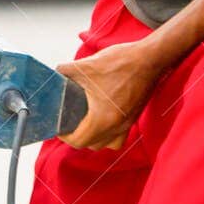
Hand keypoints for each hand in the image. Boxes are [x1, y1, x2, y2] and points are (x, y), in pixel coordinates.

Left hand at [56, 39, 170, 149]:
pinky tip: (103, 118)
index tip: (59, 126)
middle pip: (91, 145)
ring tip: (85, 123)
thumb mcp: (86, 65)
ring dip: (94, 138)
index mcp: (102, 120)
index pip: (78, 141)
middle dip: (77, 137)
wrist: (150, 58)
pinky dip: (109, 133)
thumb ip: (65, 71)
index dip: (65, 137)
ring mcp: (127, 124)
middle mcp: (116, 127)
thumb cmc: (120, 62)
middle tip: (69, 123)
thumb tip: (53, 74)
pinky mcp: (134, 117)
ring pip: (107, 143)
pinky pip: (119, 136)